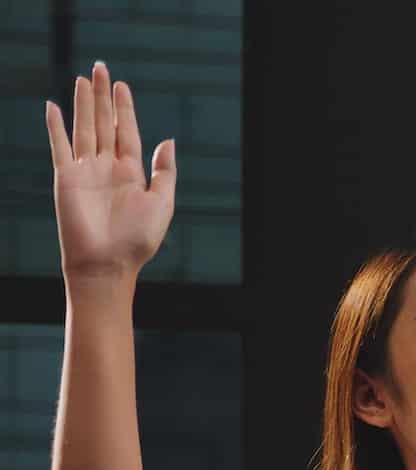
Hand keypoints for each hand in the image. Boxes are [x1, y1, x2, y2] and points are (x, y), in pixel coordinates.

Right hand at [45, 62, 175, 283]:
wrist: (108, 263)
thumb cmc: (137, 239)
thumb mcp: (162, 203)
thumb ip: (165, 171)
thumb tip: (169, 140)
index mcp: (131, 172)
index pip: (128, 131)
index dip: (125, 108)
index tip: (121, 85)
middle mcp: (107, 167)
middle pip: (105, 123)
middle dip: (103, 96)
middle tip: (100, 68)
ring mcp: (85, 171)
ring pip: (84, 128)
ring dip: (84, 104)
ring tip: (83, 79)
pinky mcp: (66, 178)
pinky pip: (59, 147)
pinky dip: (56, 127)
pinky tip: (53, 107)